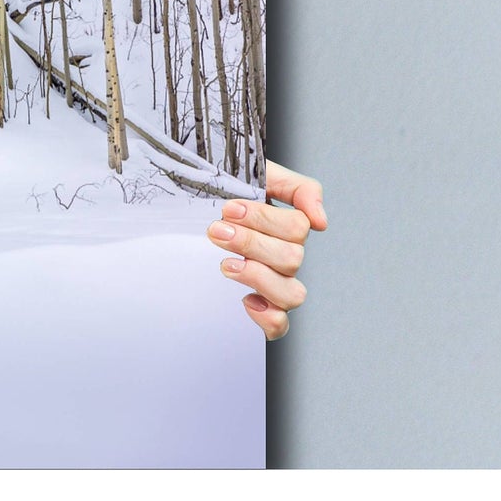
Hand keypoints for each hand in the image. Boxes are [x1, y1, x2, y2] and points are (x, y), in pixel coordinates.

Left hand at [207, 160, 325, 339]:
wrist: (179, 204)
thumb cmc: (217, 190)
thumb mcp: (256, 175)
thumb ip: (297, 188)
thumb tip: (320, 220)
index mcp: (285, 226)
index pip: (298, 227)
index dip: (264, 220)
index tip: (229, 209)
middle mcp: (284, 256)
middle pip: (291, 258)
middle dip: (250, 243)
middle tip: (216, 231)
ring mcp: (273, 283)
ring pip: (292, 294)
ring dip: (258, 277)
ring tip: (226, 264)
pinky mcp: (259, 307)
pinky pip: (279, 325)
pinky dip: (268, 317)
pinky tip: (246, 300)